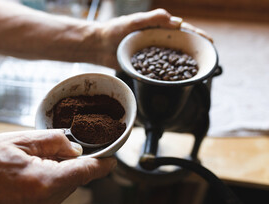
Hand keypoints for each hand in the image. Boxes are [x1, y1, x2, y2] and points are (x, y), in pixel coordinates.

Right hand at [0, 129, 115, 203]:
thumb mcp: (19, 139)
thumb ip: (54, 142)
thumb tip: (75, 149)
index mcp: (42, 182)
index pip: (84, 172)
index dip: (100, 165)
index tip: (110, 161)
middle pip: (72, 181)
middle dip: (68, 166)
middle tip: (50, 152)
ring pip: (60, 192)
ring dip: (55, 177)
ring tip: (29, 166)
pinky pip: (48, 203)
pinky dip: (44, 189)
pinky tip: (24, 180)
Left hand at [96, 8, 211, 68]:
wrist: (97, 45)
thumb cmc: (114, 30)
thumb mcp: (133, 22)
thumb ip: (152, 19)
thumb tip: (176, 21)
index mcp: (157, 28)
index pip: (181, 30)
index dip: (196, 34)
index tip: (209, 40)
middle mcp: (156, 41)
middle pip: (180, 46)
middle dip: (194, 51)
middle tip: (207, 57)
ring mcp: (151, 54)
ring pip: (171, 60)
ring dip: (183, 64)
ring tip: (196, 70)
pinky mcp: (143, 66)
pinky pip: (158, 71)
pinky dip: (167, 74)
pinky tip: (175, 79)